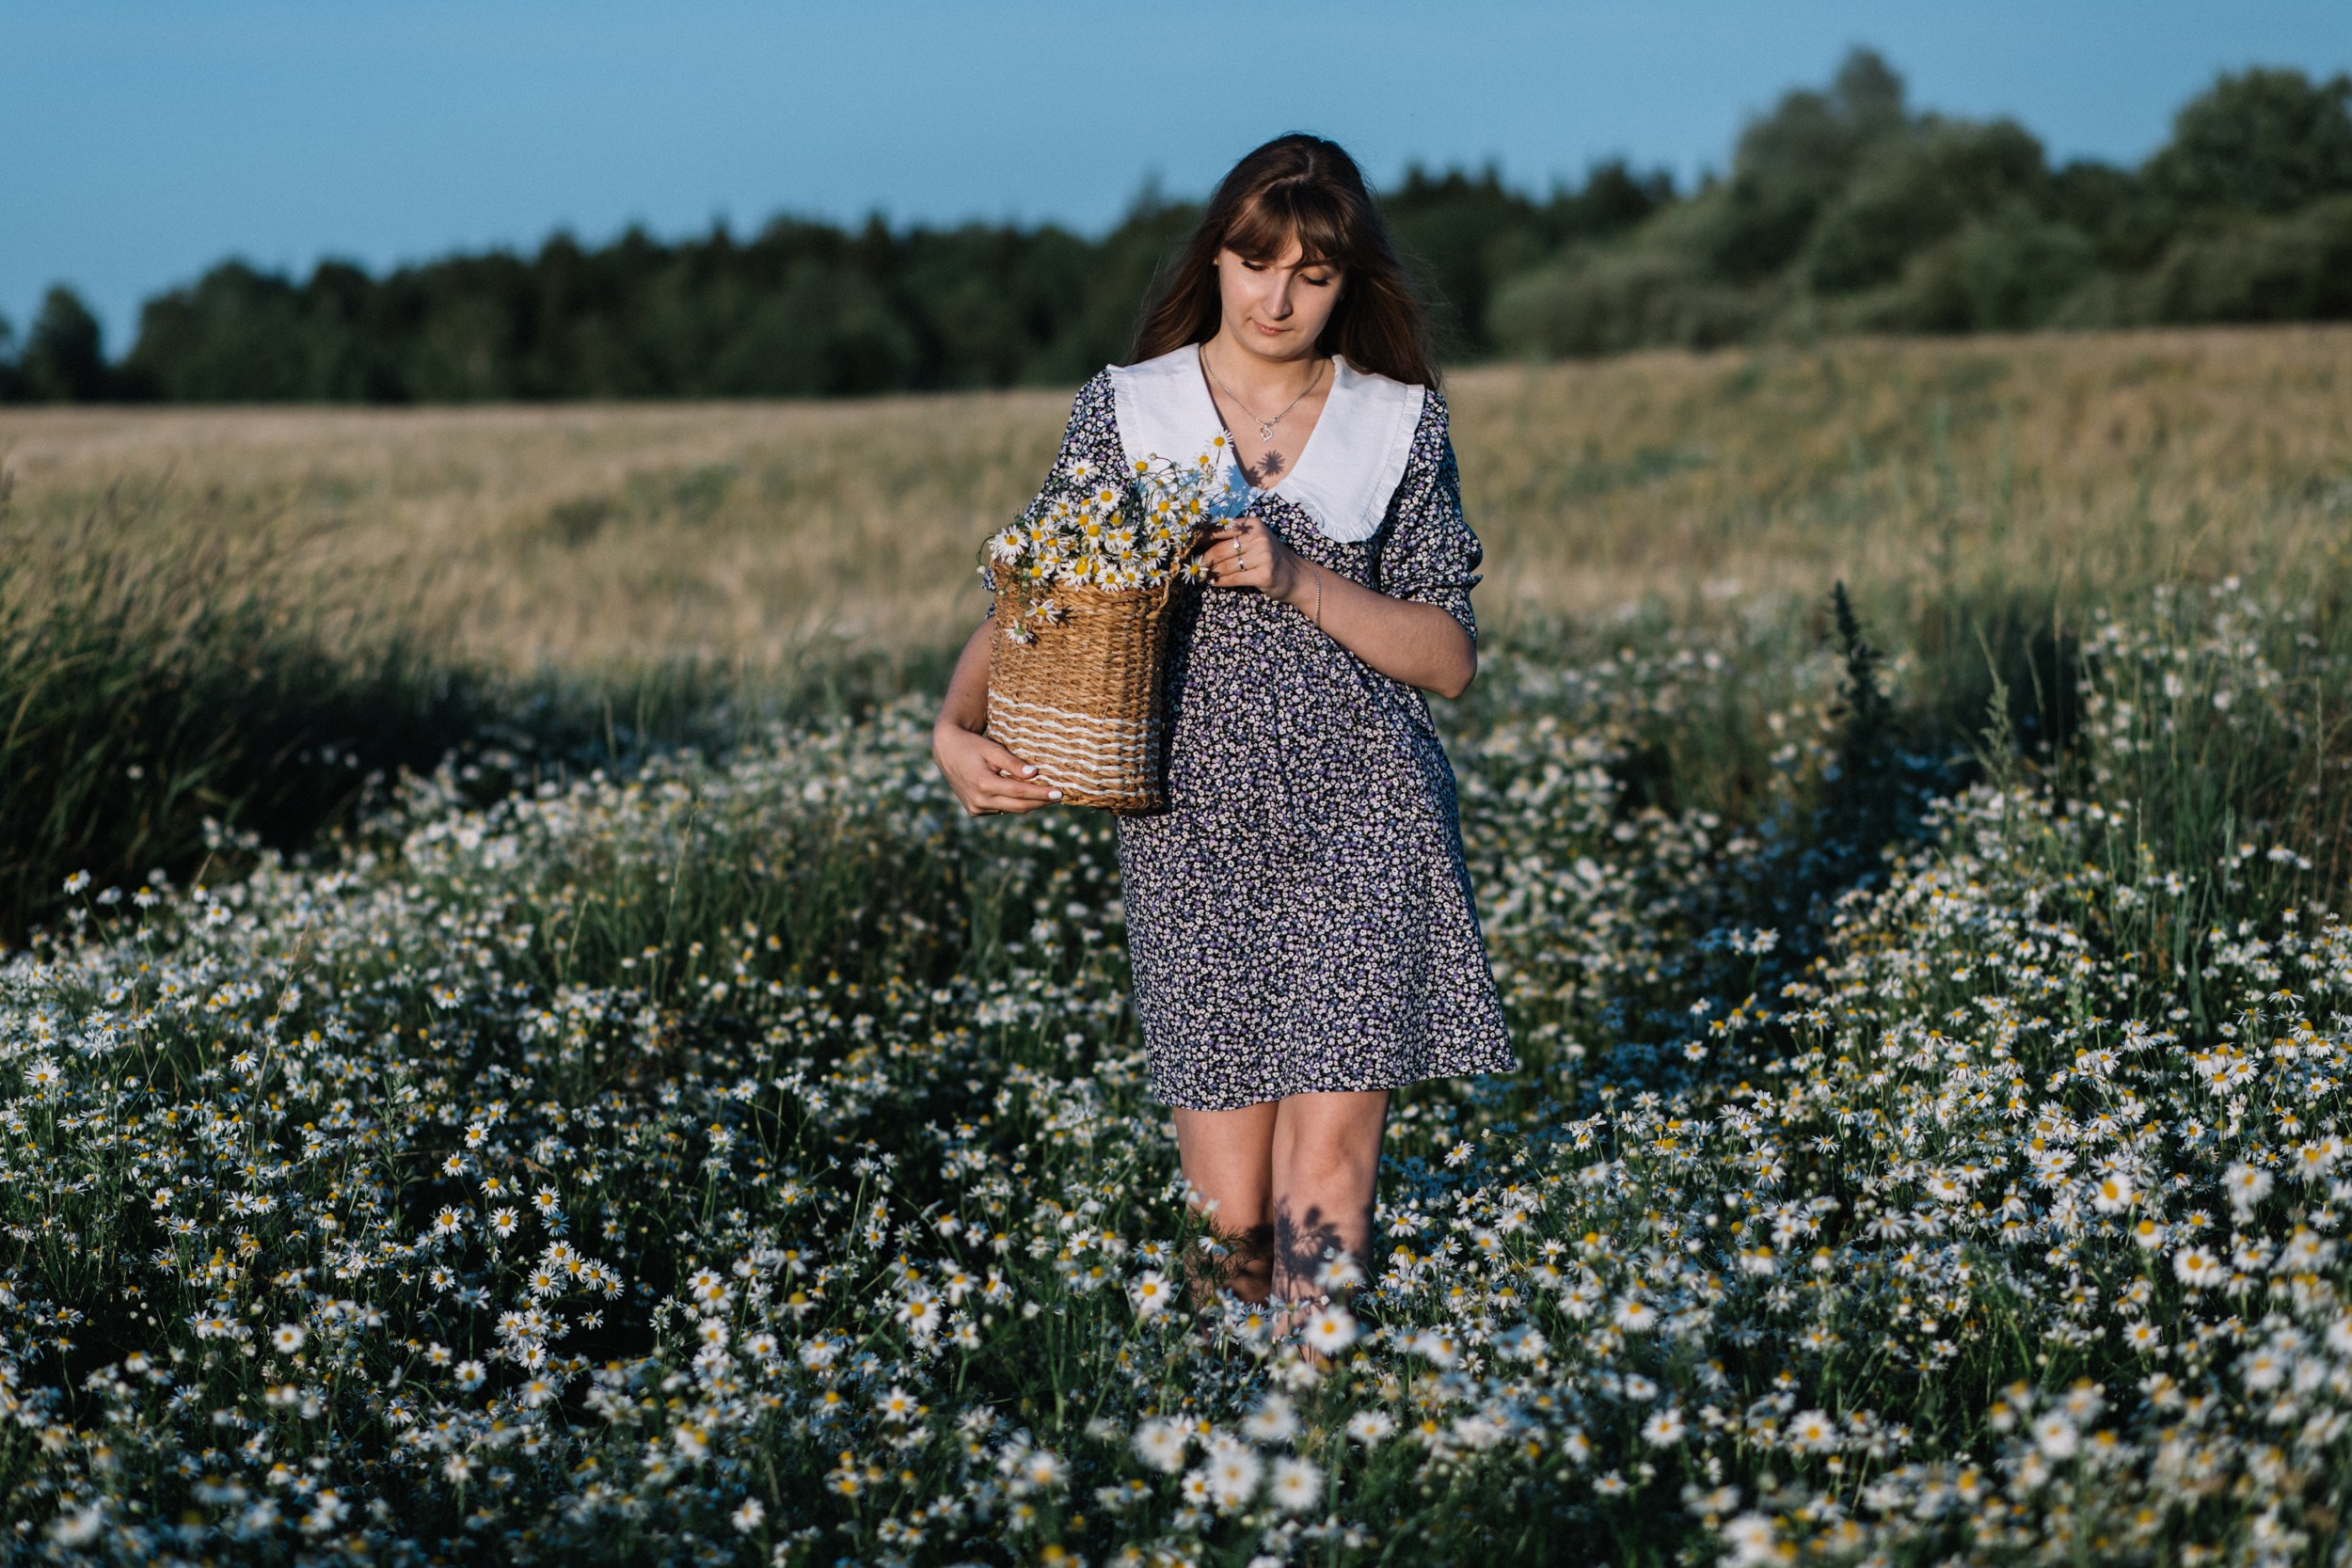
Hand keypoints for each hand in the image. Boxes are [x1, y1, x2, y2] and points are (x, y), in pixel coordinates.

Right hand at [932, 722, 1061, 815]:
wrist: (946, 751)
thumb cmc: (972, 745)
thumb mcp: (993, 750)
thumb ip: (1013, 763)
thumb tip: (1034, 774)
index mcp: (983, 784)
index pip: (1020, 792)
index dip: (1041, 793)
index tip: (1059, 792)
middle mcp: (978, 800)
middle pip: (1018, 806)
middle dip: (1040, 802)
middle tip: (1058, 796)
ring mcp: (975, 808)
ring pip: (1010, 809)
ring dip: (1028, 803)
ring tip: (1045, 796)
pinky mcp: (974, 810)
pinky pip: (999, 809)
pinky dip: (1012, 803)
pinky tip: (1024, 796)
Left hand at [1200, 515, 1304, 603]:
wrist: (1296, 575)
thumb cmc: (1269, 557)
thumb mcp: (1254, 540)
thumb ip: (1232, 538)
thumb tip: (1199, 543)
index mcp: (1253, 524)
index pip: (1220, 529)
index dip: (1201, 537)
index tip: (1187, 545)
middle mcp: (1258, 537)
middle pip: (1220, 549)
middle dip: (1203, 559)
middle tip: (1193, 566)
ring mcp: (1263, 556)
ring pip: (1225, 565)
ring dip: (1210, 572)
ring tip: (1201, 576)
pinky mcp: (1263, 574)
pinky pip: (1234, 578)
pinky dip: (1221, 581)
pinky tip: (1213, 582)